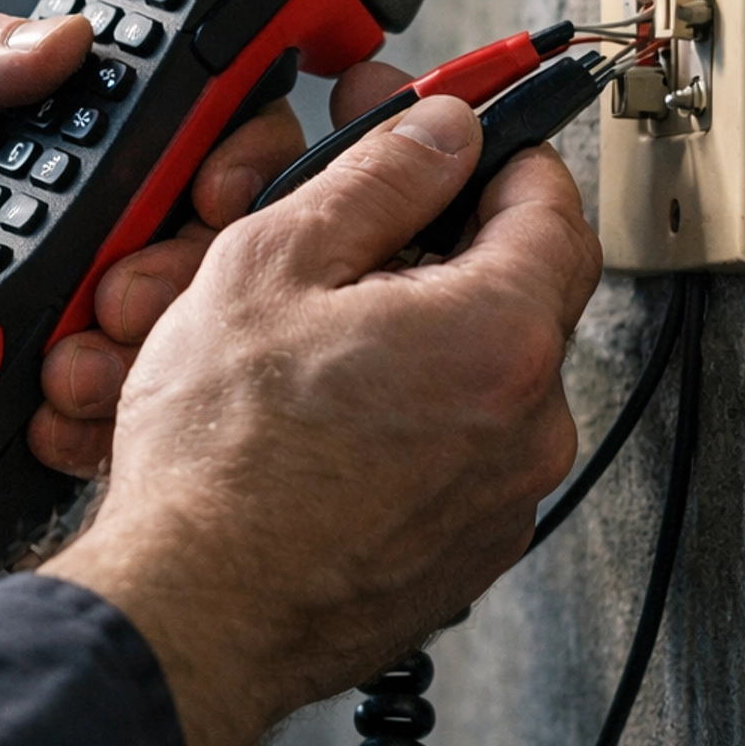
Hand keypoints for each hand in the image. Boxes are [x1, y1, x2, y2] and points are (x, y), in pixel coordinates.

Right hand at [43, 94, 602, 745]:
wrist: (192, 615)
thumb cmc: (220, 462)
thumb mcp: (274, 266)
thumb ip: (377, 177)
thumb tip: (440, 131)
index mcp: (501, 337)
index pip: (552, 204)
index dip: (497, 155)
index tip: (454, 145)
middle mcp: (530, 426)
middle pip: (517, 293)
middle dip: (439, 251)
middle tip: (359, 238)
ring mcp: (503, 500)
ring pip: (478, 378)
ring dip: (412, 342)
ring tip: (311, 348)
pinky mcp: (466, 555)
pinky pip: (456, 455)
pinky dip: (403, 422)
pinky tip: (321, 422)